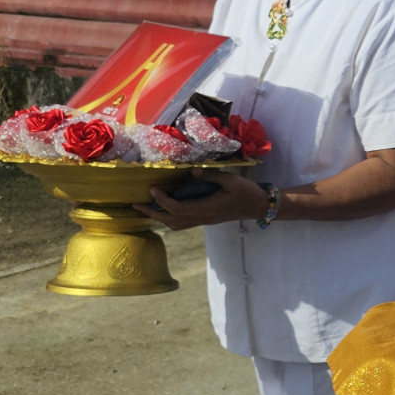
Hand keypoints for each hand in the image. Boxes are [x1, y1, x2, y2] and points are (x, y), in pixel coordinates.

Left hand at [137, 172, 269, 228]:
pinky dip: (169, 218)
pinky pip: (182, 223)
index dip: (163, 199)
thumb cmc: (247, 192)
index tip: (153, 188)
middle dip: (152, 213)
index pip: (178, 208)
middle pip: (171, 220)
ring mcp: (204, 220)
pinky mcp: (206, 219)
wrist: (259, 206)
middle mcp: (202, 217)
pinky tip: (165, 210)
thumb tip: (192, 170)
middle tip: (135, 205)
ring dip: (159, 217)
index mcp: (207, 208)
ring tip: (146, 208)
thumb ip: (212, 175)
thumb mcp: (231, 180)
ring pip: (176, 224)